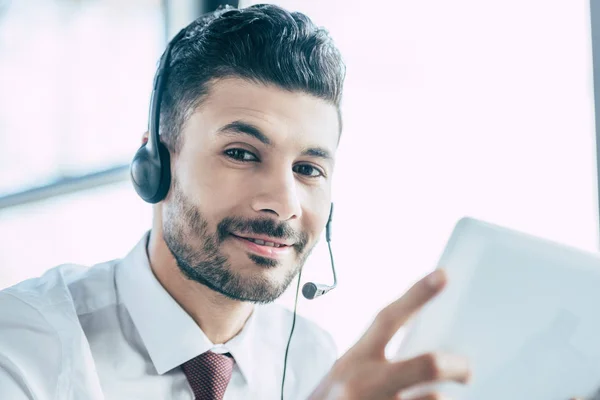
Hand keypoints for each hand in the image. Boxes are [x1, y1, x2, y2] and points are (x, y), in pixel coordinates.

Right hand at [308, 269, 470, 399]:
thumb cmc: (334, 399)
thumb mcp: (348, 373)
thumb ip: (377, 360)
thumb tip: (426, 356)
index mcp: (355, 359)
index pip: (389, 319)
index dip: (417, 295)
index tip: (443, 275)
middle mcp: (364, 383)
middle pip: (427, 365)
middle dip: (455, 366)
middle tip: (466, 370)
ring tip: (433, 398)